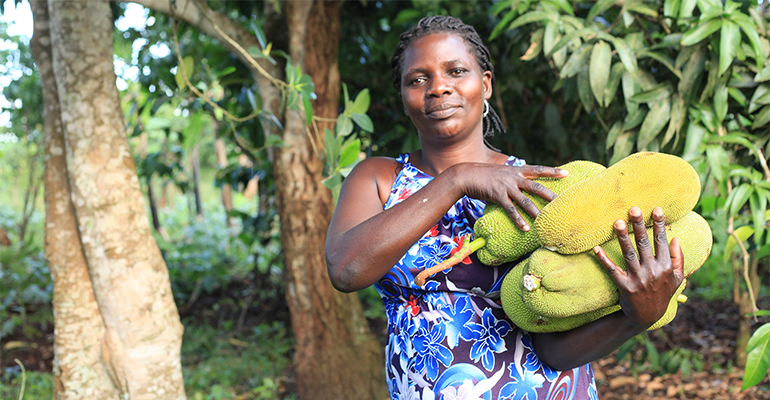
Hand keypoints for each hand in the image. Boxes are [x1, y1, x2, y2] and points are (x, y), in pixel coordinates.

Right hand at [455, 163, 567, 230]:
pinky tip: (526, 228)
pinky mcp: (497, 196)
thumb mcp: (501, 172)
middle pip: (537, 187)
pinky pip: (511, 210)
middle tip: (564, 203)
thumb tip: (522, 185)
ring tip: (548, 221)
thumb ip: (513, 178)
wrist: (465, 174)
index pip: (538, 170)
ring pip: (526, 201)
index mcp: (516, 170)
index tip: (566, 174)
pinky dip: (519, 220)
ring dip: (537, 212)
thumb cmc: (483, 175)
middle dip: (551, 195)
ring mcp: (506, 187)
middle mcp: (514, 177)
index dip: (552, 171)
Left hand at [593, 206, 684, 328]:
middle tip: (633, 209)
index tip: (656, 209)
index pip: (661, 242)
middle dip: (639, 226)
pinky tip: (596, 248)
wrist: (647, 316)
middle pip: (644, 244)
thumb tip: (676, 238)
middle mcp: (652, 271)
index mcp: (666, 267)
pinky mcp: (624, 287)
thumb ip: (678, 259)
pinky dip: (604, 259)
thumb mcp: (676, 278)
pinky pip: (612, 270)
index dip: (659, 225)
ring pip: (628, 254)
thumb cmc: (662, 293)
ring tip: (617, 222)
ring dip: (622, 238)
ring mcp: (638, 279)